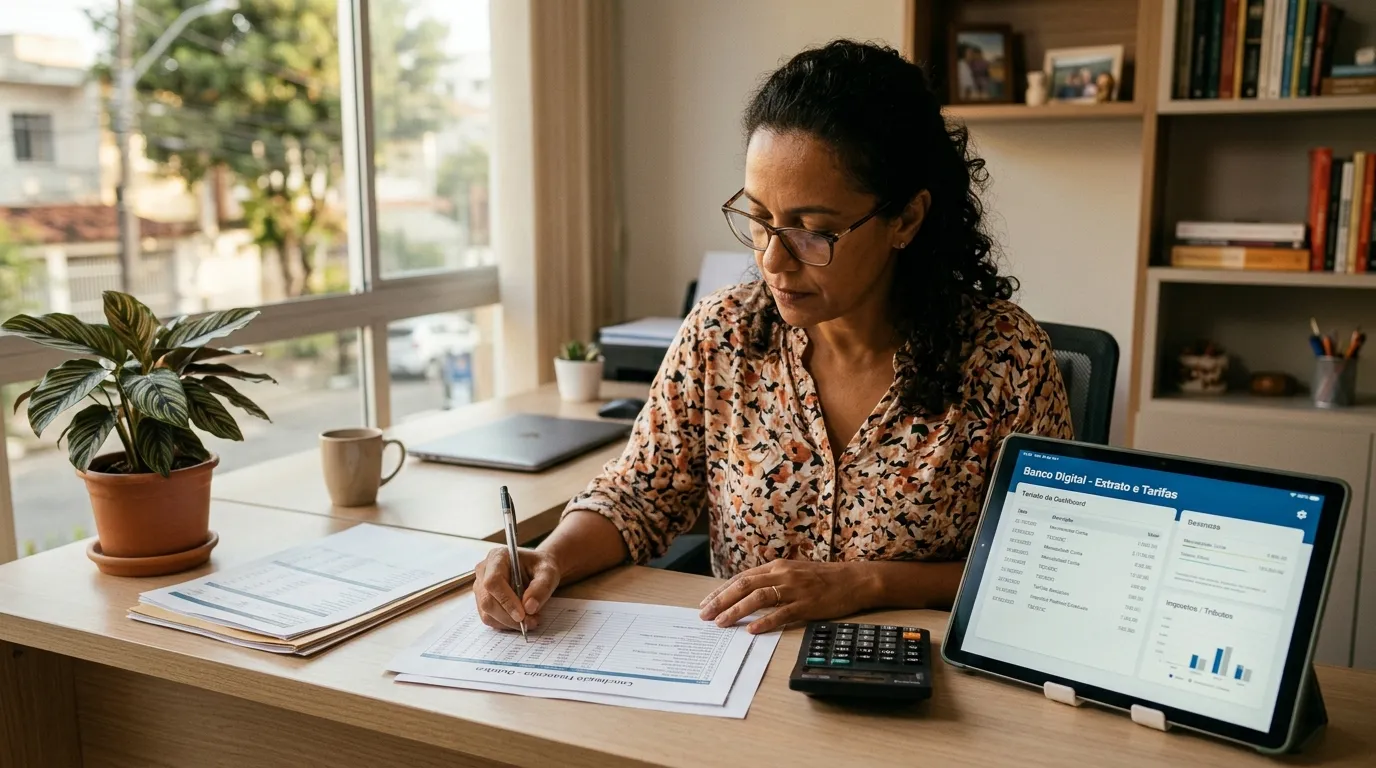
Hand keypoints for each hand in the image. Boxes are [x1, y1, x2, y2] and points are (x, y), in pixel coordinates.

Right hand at [473, 547, 560, 630]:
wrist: (536, 570)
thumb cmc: (541, 567)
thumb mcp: (548, 573)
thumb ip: (541, 588)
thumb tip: (529, 608)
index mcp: (497, 557)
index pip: (493, 581)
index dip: (505, 600)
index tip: (522, 615)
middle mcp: (483, 571)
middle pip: (487, 601)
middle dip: (509, 617)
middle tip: (531, 622)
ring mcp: (480, 587)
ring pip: (487, 613)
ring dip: (509, 623)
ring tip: (531, 619)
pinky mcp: (482, 601)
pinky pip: (490, 619)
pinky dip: (506, 624)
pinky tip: (521, 619)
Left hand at [697, 560, 874, 633]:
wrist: (854, 579)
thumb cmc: (823, 578)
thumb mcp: (794, 572)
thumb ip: (772, 580)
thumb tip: (748, 593)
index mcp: (777, 566)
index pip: (742, 578)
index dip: (722, 590)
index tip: (706, 603)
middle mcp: (782, 574)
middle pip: (744, 585)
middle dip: (721, 600)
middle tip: (705, 614)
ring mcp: (794, 589)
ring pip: (758, 598)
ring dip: (737, 610)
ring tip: (721, 623)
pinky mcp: (807, 604)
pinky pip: (782, 613)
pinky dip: (766, 622)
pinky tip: (752, 630)